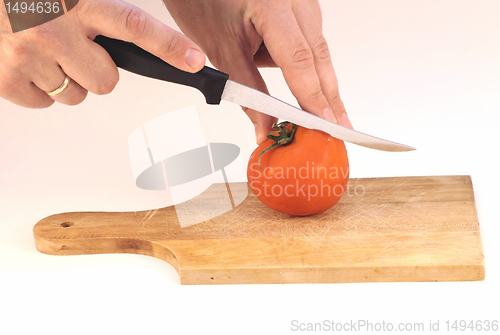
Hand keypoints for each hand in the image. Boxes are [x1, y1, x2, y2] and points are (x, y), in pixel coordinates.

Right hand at [0, 0, 205, 107]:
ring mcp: (29, 56)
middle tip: (77, 49)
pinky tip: (29, 63)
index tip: (195, 61)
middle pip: (106, 81)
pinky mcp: (6, 77)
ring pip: (75, 95)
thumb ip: (102, 10)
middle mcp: (55, 29)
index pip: (134, 26)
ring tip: (47, 51)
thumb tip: (135, 32)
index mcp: (79, 2)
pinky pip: (44, 103)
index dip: (168, 45)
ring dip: (67, 79)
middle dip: (97, 70)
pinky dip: (39, 88)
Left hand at [163, 0, 351, 142]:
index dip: (313, 96)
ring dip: (317, 83)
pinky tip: (306, 88)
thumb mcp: (223, 51)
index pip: (299, 59)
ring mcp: (302, 1)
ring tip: (320, 114)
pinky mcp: (301, 7)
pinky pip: (310, 40)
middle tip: (338, 128)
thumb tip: (265, 127)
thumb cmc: (205, 3)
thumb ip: (247, 91)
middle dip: (328, 96)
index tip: (323, 124)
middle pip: (318, 55)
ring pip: (317, 50)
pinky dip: (307, 67)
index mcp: (272, 5)